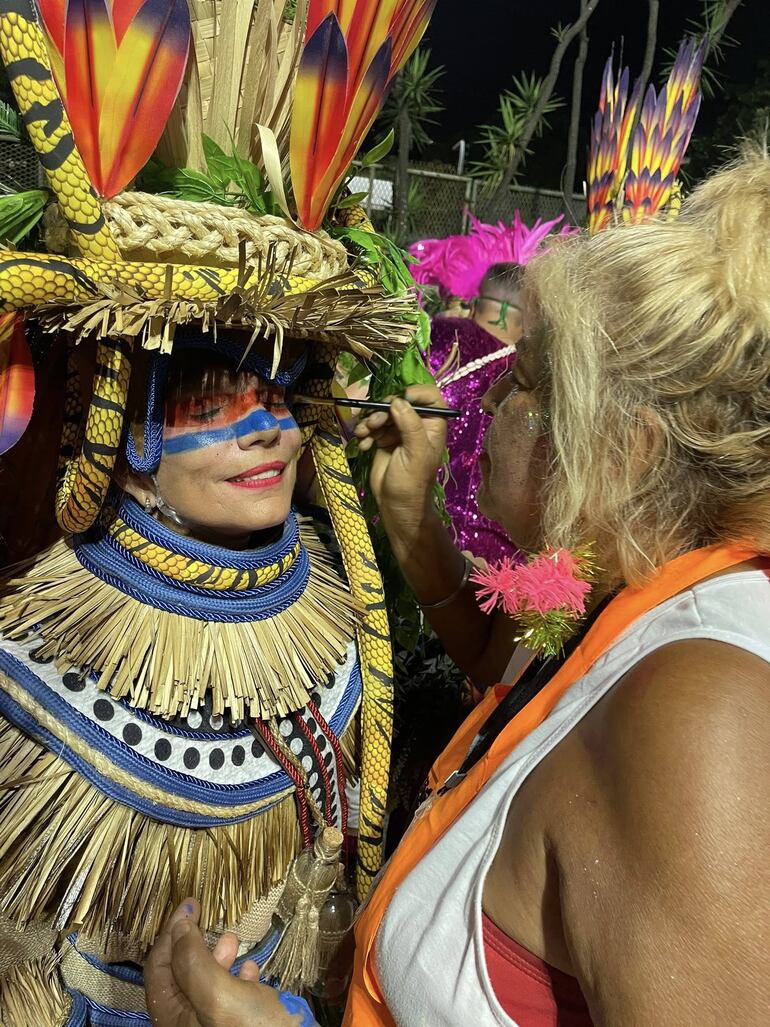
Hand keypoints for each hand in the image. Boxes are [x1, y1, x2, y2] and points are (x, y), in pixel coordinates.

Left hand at [144, 899, 316, 1026]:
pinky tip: (251, 967)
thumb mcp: (216, 991)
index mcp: (171, 1017)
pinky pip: (230, 993)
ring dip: (218, 955)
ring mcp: (213, 1023)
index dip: (170, 933)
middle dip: (194, 942)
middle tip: (207, 917)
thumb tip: (180, 924)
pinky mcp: (237, 1022)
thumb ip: (192, 959)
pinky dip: (238, 974)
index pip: (158, 968)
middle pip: (181, 972)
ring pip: (207, 980)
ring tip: (233, 940)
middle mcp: (187, 1022)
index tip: (189, 905)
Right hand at [354, 385, 447, 543]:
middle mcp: (416, 424)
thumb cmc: (412, 482)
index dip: (413, 393)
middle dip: (383, 411)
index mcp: (432, 425)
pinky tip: (363, 445)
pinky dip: (365, 433)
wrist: (396, 506)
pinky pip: (372, 427)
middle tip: (373, 423)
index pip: (429, 396)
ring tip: (363, 435)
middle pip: (399, 402)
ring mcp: (399, 432)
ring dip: (370, 422)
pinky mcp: (383, 440)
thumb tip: (398, 401)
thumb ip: (410, 424)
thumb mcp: (415, 452)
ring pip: (383, 413)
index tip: (397, 400)